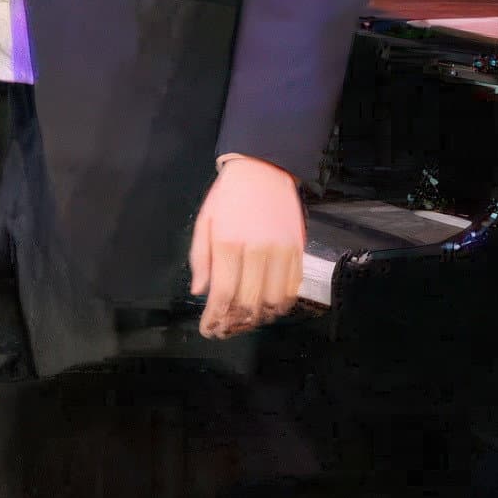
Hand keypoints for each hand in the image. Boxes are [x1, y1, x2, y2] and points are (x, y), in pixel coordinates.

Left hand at [189, 154, 301, 337]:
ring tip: (245, 319)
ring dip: (258, 318)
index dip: (214, 319)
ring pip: (273, 302)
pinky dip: (280, 305)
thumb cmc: (229, 196)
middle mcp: (257, 251)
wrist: (264, 169)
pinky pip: (292, 289)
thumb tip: (200, 291)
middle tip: (224, 328)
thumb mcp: (204, 222)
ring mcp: (282, 252)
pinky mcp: (298, 251)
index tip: (208, 329)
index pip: (223, 295)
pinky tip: (267, 306)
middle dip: (234, 323)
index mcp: (229, 244)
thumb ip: (200, 259)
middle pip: (248, 304)